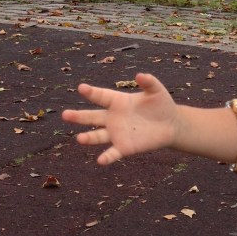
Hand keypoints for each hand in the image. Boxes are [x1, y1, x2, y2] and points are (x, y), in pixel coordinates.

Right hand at [62, 72, 177, 165]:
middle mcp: (112, 118)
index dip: (91, 92)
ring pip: (98, 136)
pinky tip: (101, 160)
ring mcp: (117, 133)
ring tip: (80, 139)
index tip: (81, 88)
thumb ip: (148, 82)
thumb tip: (140, 75)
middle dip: (79, 116)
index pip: (101, 96)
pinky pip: (113, 153)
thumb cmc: (161, 104)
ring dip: (89, 138)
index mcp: (118, 102)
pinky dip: (107, 157)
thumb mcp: (156, 90)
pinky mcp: (124, 147)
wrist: (171, 124)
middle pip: (92, 117)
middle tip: (65, 115)